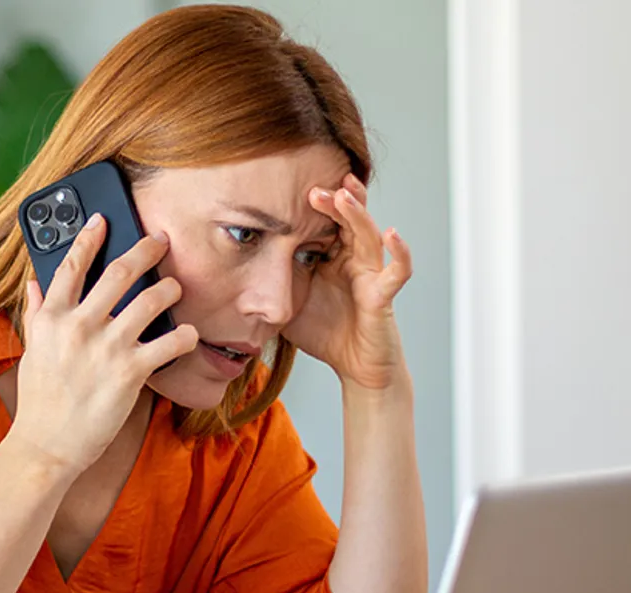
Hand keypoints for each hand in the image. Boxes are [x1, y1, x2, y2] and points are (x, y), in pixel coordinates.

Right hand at [10, 216, 198, 474]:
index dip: (88, 236)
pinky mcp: (131, 371)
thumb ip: (37, 314)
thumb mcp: (32, 352)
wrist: (47, 446)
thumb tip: (35, 284)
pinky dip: (186, 335)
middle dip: (146, 249)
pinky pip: (170, 343)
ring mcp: (107, 347)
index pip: (72, 265)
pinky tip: (190, 334)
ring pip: (151, 299)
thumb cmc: (40, 402)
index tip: (103, 218)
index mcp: (53, 318)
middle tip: (161, 240)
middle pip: (119, 272)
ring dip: (170, 288)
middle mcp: (80, 325)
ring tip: (176, 288)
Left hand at [280, 174, 412, 390]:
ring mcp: (370, 275)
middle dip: (334, 200)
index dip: (313, 206)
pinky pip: (397, 272)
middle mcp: (353, 260)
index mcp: (331, 258)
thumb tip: (230, 272)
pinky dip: (400, 253)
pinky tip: (393, 234)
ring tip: (345, 194)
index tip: (290, 190)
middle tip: (314, 187)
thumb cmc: (325, 334)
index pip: (324, 222)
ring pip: (369, 236)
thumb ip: (267, 285)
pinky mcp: (382, 296)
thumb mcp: (285, 304)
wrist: (354, 368)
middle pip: (348, 220)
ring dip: (358, 214)